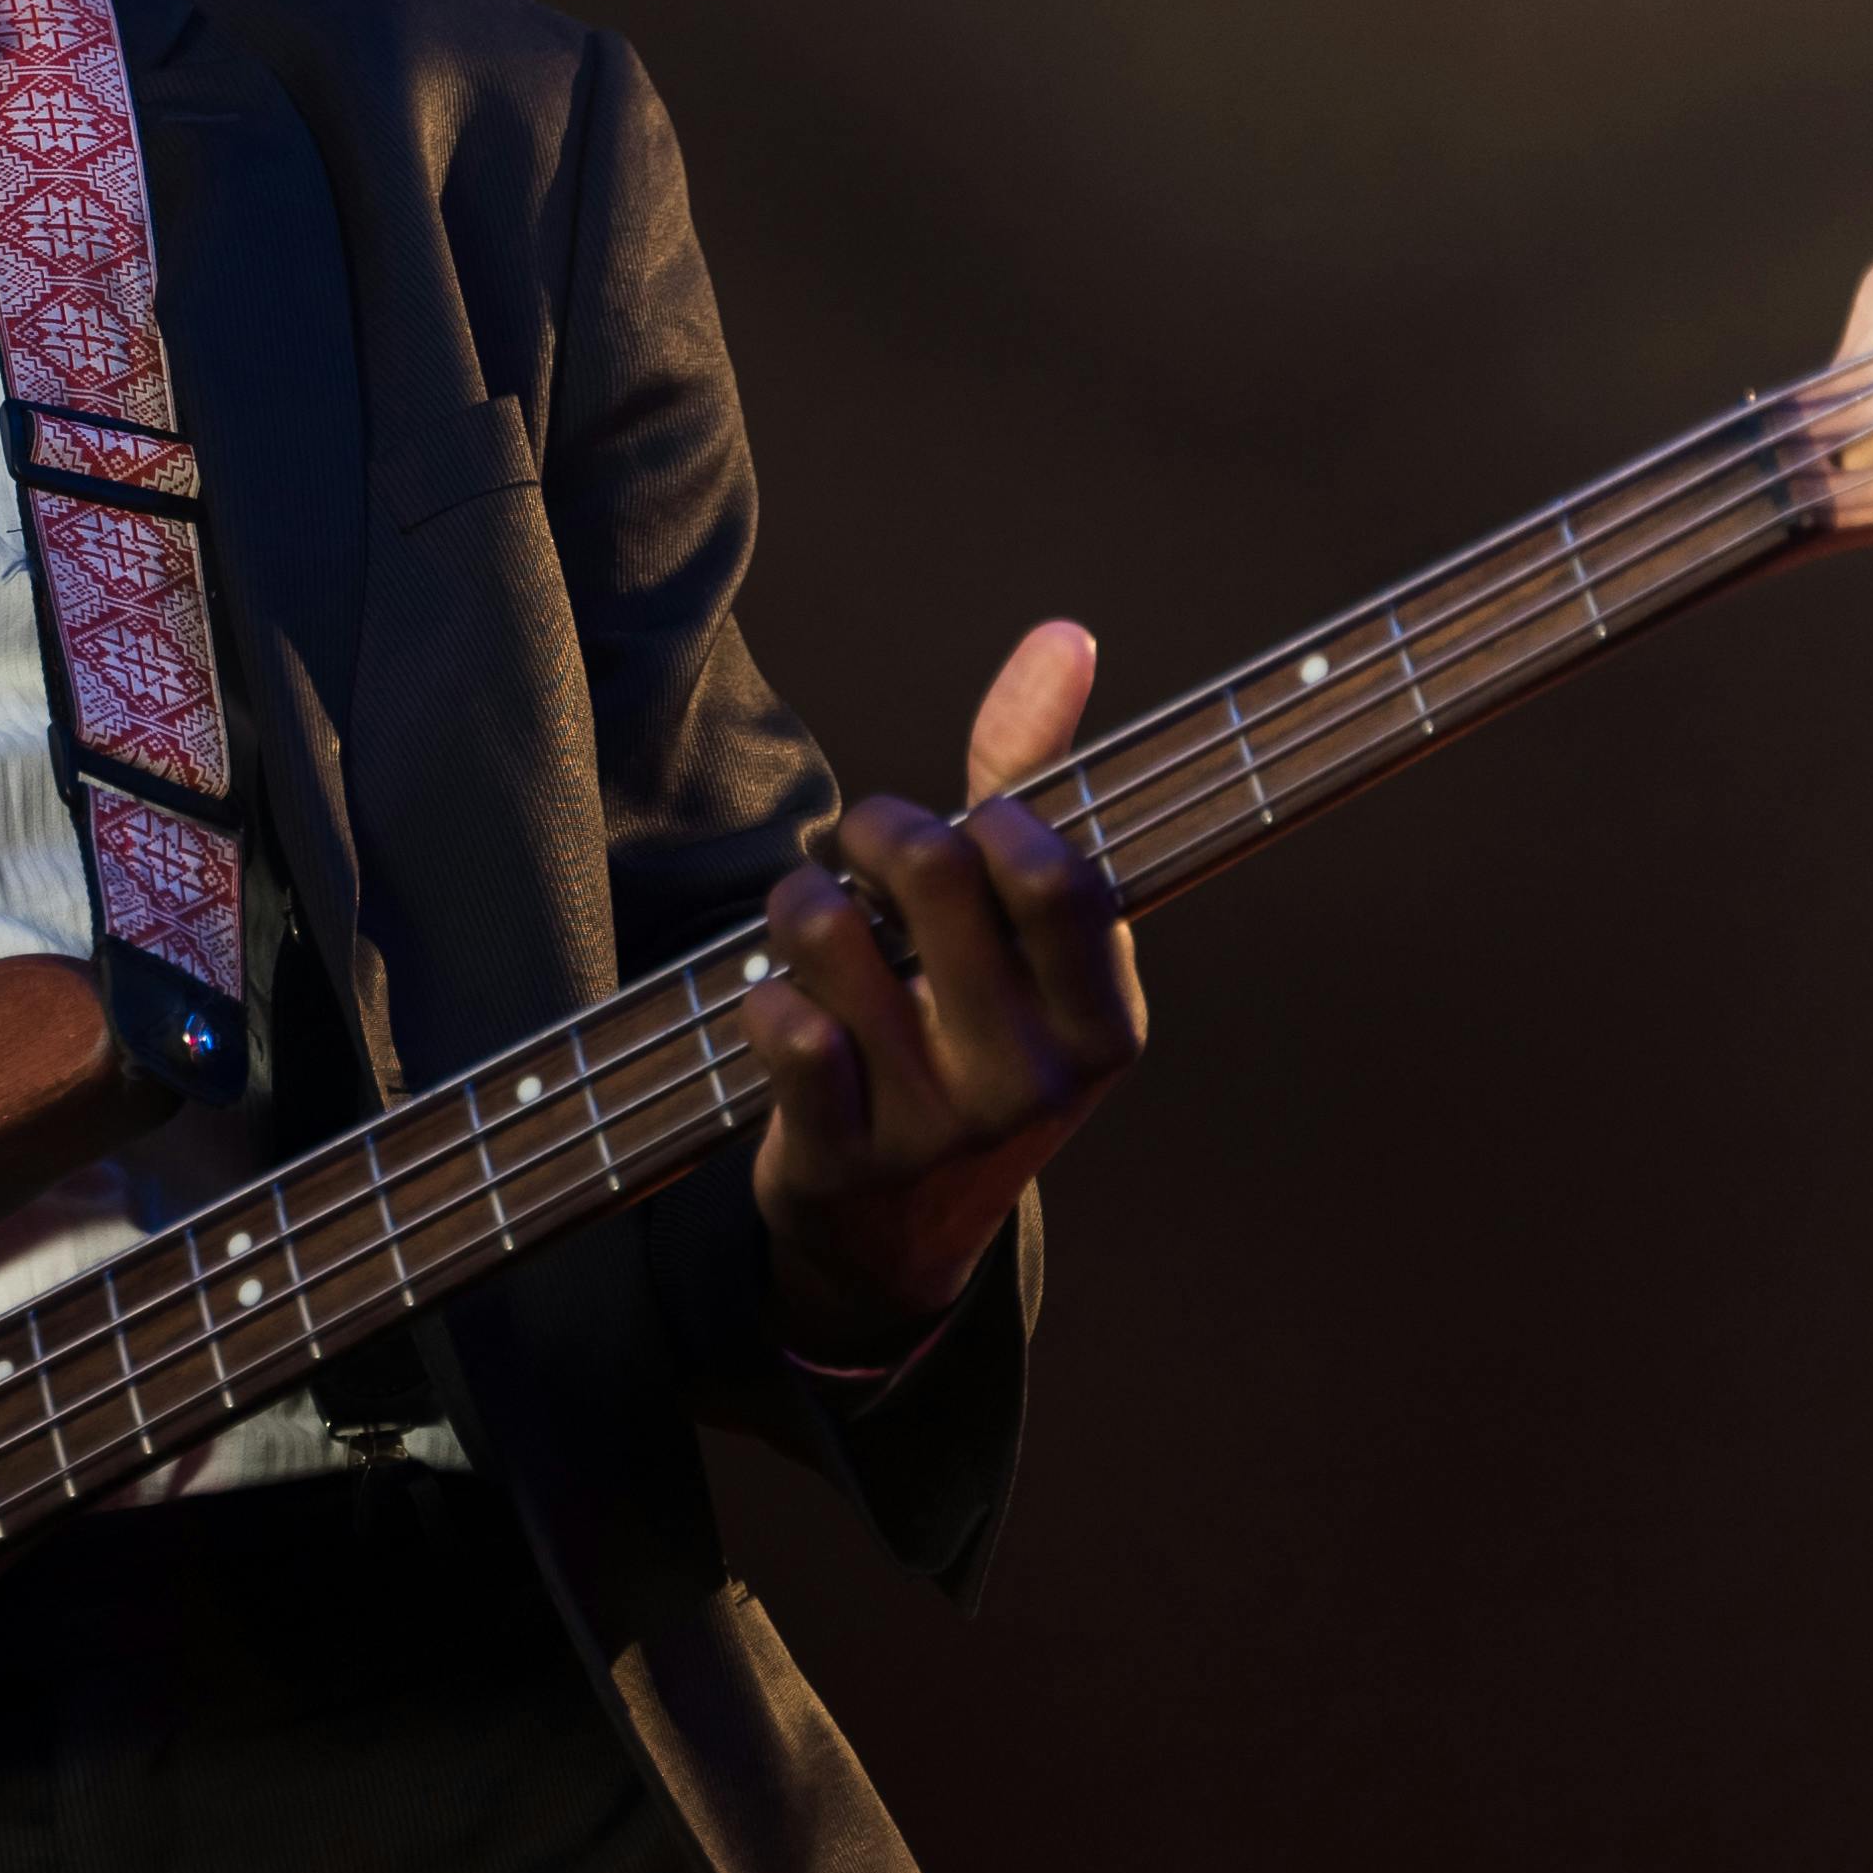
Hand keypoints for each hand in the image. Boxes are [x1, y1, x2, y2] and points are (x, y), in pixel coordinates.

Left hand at [743, 617, 1146, 1364]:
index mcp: (1107, 1021)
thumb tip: (1063, 638)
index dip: (992, 815)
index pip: (1061, 876)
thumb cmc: (968, 1038)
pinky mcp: (843, 1158)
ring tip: (811, 925)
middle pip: (936, 873)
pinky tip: (786, 1011)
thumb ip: (1034, 781)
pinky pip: (781, 1024)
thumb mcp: (1024, 938)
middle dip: (876, 829)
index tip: (969, 823)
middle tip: (861, 849)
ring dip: (800, 905)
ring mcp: (938, 1125)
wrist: (899, 1234)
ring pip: (836, 934)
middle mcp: (1036, 1079)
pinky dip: (766, 995)